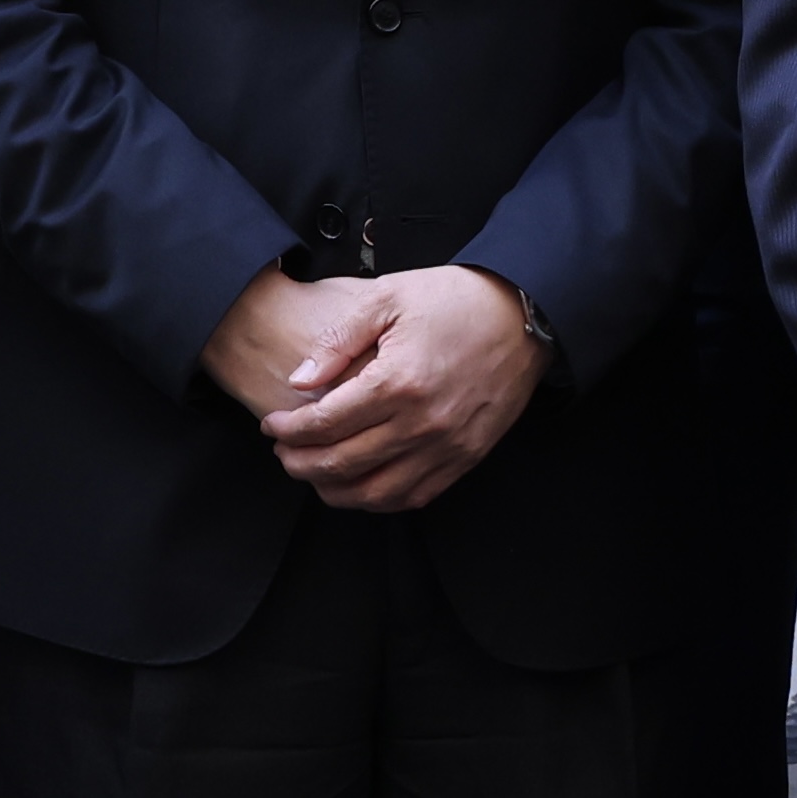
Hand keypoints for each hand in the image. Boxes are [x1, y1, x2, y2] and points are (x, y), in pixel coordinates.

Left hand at [261, 266, 550, 513]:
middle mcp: (422, 424)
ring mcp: (446, 447)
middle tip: (284, 453)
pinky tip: (359, 484)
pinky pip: (412, 497)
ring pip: (374, 493)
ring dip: (333, 490)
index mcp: (397, 382)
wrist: (525, 314)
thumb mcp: (389, 297)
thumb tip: (299, 381)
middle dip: (299, 463)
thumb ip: (338, 340)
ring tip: (314, 473)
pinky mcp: (466, 458)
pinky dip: (377, 499)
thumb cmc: (457, 300)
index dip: (288, 430)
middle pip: (341, 464)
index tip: (271, 425)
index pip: (324, 423)